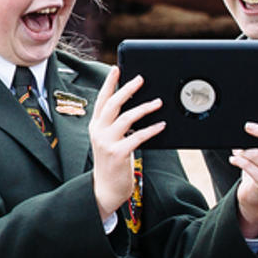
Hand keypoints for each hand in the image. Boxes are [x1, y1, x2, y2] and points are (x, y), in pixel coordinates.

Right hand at [89, 68, 164, 219]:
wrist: (106, 189)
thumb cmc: (112, 163)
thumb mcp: (108, 140)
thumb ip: (116, 125)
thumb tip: (135, 106)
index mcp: (95, 126)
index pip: (101, 100)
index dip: (109, 83)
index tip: (117, 69)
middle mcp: (98, 132)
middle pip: (113, 104)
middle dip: (127, 89)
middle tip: (141, 78)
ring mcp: (107, 142)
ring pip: (127, 117)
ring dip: (144, 107)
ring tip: (158, 102)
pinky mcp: (118, 153)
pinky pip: (137, 136)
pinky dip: (151, 129)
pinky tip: (161, 125)